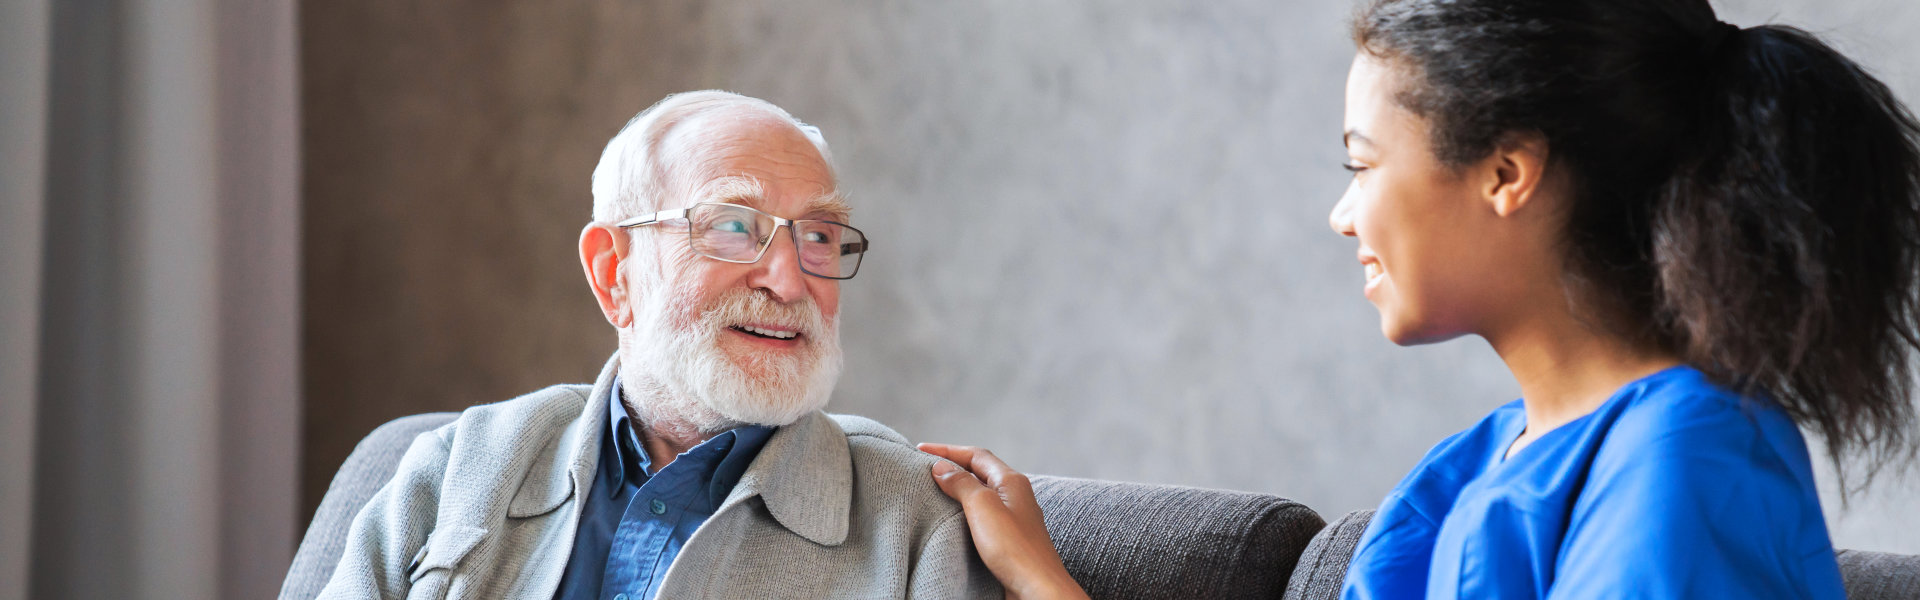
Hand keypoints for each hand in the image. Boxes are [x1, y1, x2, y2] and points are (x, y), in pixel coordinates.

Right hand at [918, 443, 1089, 599]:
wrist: (1037, 588)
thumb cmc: (1015, 548)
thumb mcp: (983, 507)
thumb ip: (961, 483)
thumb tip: (941, 467)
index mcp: (1012, 481)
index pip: (976, 455)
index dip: (947, 450)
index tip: (920, 450)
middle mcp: (1015, 495)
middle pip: (979, 471)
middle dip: (952, 466)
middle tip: (924, 468)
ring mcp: (1013, 517)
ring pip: (981, 494)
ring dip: (957, 489)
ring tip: (933, 491)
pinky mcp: (1009, 538)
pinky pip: (983, 515)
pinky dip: (964, 511)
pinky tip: (952, 520)